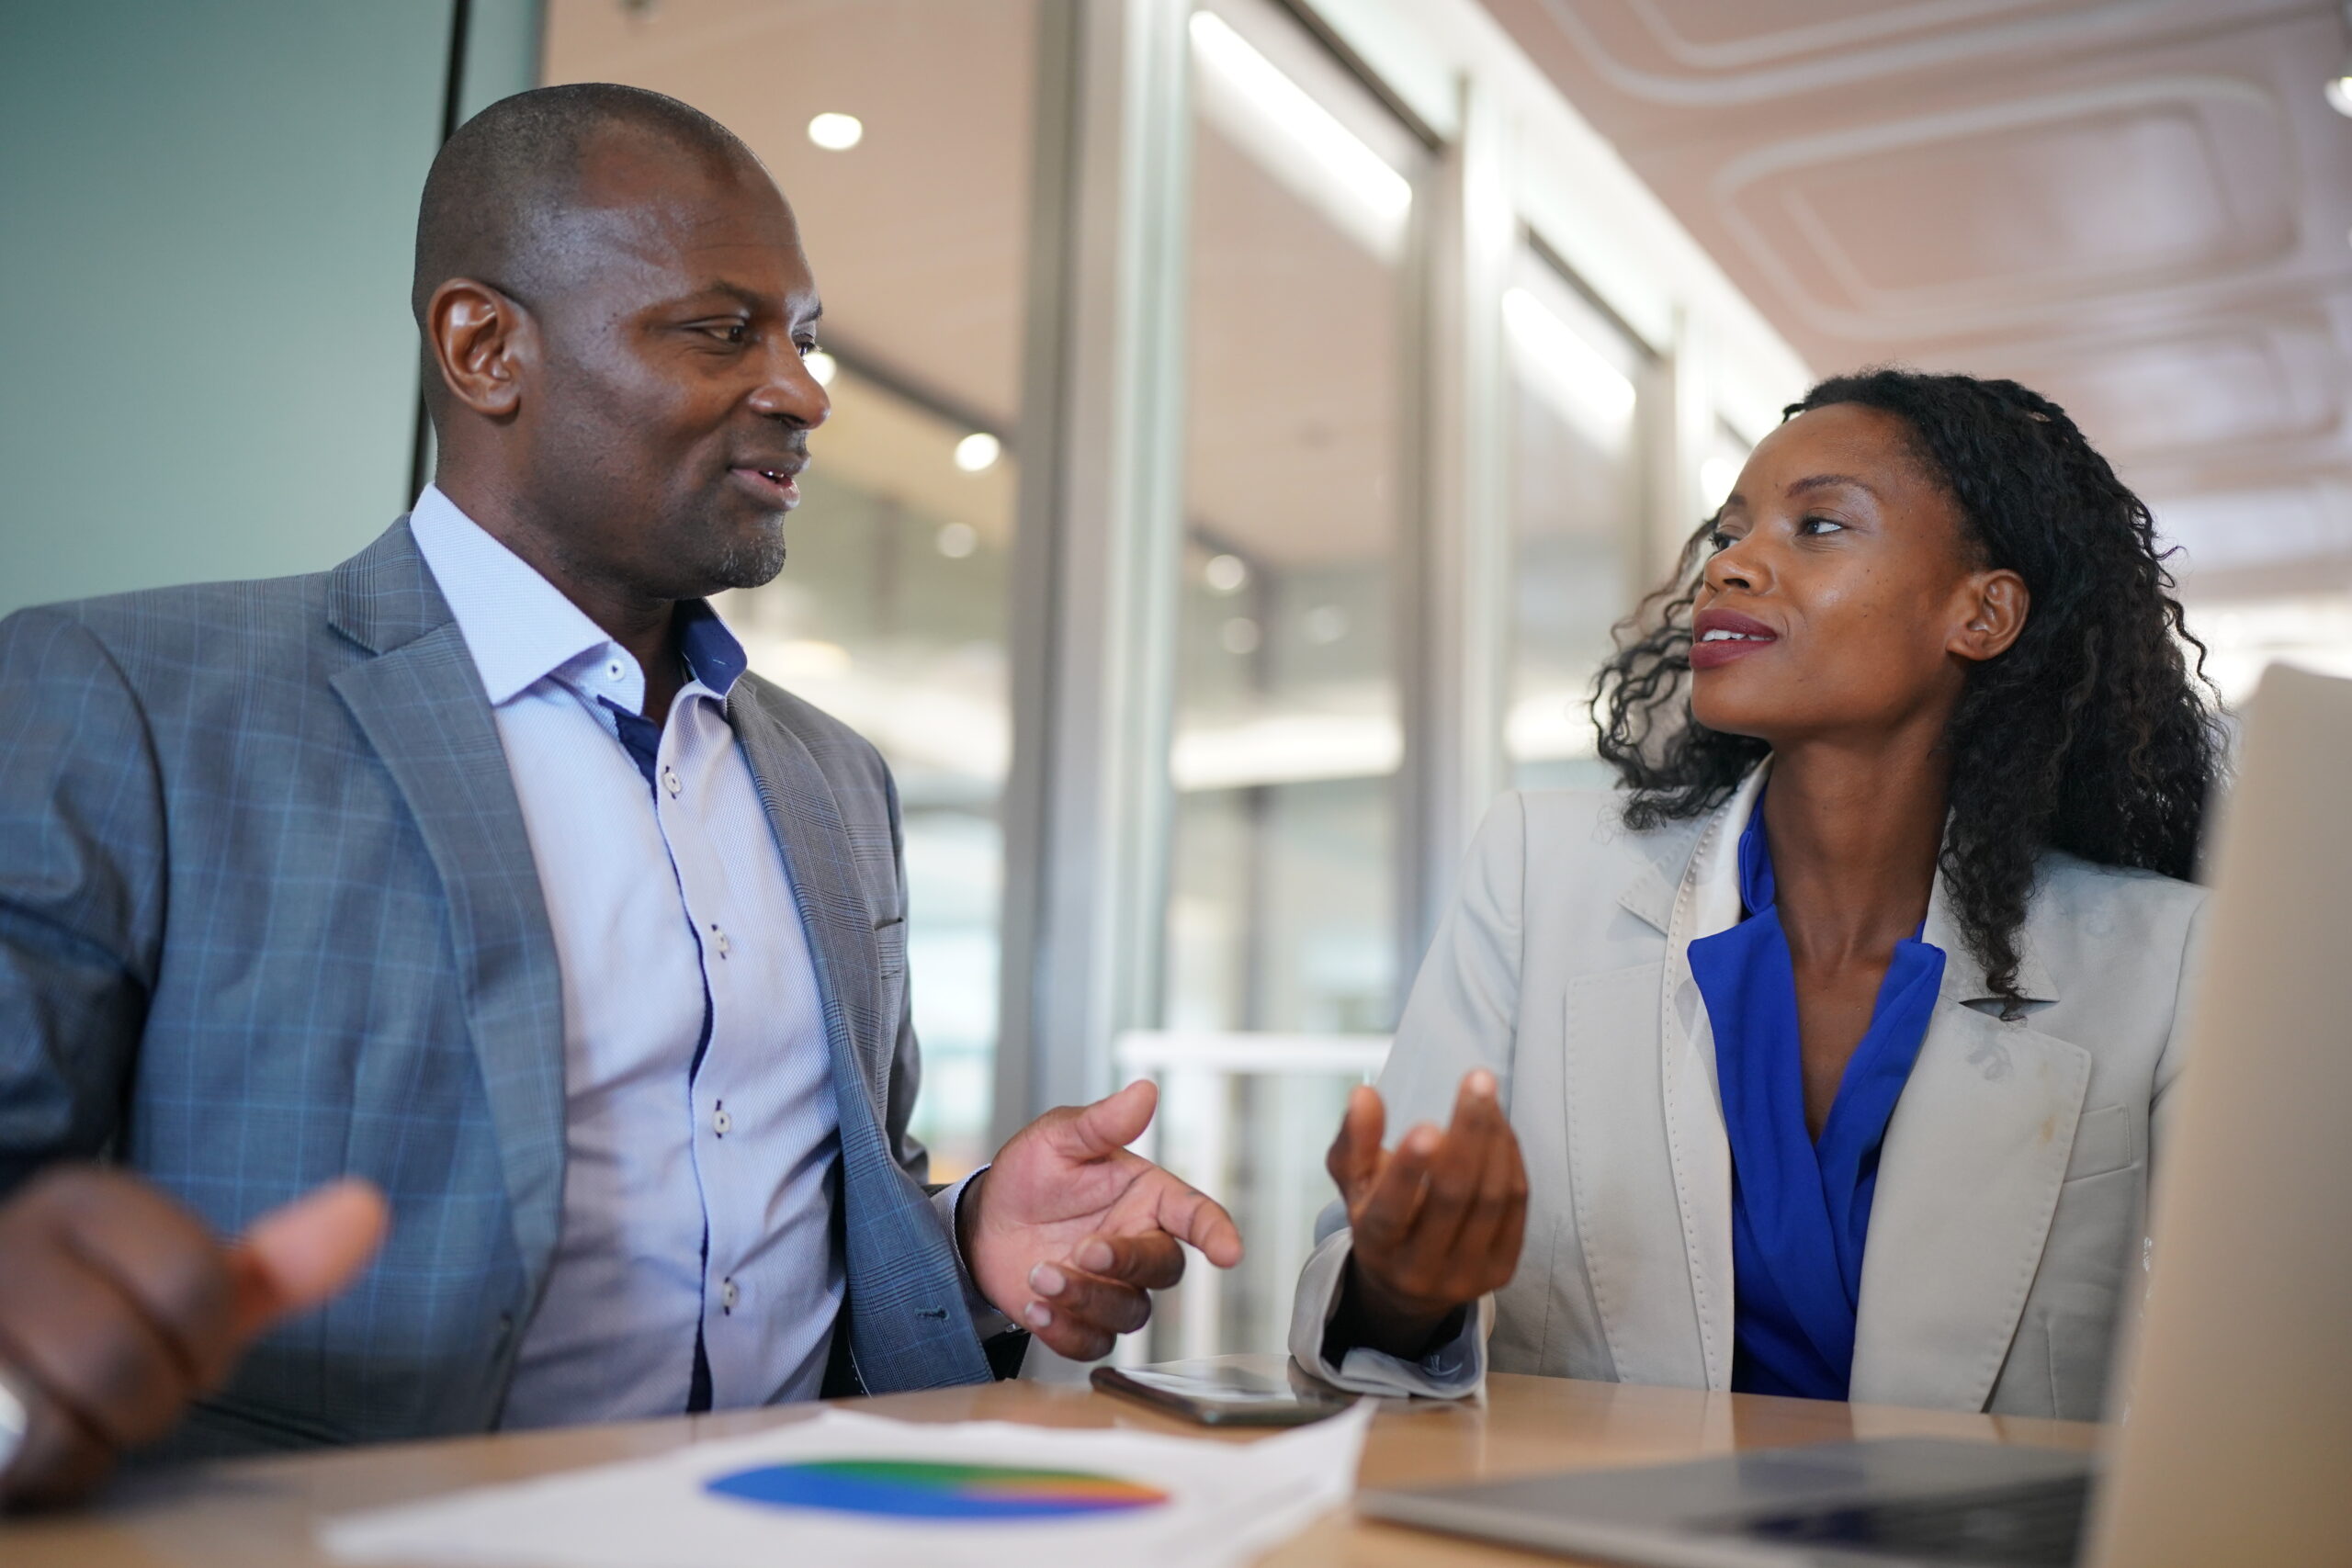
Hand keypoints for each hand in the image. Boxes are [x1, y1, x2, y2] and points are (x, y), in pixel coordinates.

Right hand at [0, 1167, 386, 1508]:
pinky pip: (24, 1457)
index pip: (197, 1284)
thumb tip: (370, 1210)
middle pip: (128, 1361)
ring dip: (93, 1439)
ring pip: (61, 1422)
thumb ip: (271, 1269)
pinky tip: (33, 1440)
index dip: (206, 1341)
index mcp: (81, 1201)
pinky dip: (50, 1470)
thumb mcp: (176, 1288)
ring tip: (75, 1408)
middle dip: (152, 1400)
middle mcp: (5, 1245)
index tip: (179, 1340)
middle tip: (130, 1390)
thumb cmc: (88, 1322)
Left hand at [961, 1080, 1243, 1360]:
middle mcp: (1138, 1243)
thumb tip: (1144, 1090)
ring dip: (1087, 1299)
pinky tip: (1035, 1307)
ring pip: (1130, 1312)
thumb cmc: (1029, 1176)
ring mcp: (1115, 1288)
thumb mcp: (1058, 1138)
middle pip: (1163, 1268)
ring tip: (1039, 1275)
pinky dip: (1066, 1332)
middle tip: (1082, 1250)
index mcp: (1146, 1198)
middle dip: (1126, 1263)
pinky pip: (1094, 1343)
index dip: (1216, 1232)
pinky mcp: (1086, 1322)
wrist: (982, 1225)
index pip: (1195, 1214)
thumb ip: (1102, 1123)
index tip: (1228, 1253)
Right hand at [1327, 1071, 1526, 1357]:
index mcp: (1377, 1246)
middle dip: (1469, 1133)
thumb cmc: (1378, 1215)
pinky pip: (1516, 1206)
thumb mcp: (1352, 1182)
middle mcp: (1420, 1269)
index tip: (1427, 1127)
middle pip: (1454, 1197)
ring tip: (1487, 1094)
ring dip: (1495, 1138)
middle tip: (1478, 1080)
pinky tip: (1500, 1127)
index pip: (1392, 1210)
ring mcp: (1465, 1274)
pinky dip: (1511, 1159)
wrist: (1409, 1284)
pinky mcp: (1501, 1271)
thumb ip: (1354, 1139)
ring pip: (1492, 1199)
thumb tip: (1364, 1094)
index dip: (1409, 1170)